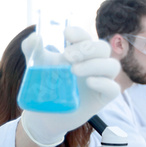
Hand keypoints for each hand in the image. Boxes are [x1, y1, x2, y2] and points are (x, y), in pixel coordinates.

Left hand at [20, 27, 119, 146]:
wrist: (45, 113)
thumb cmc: (46, 84)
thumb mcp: (36, 65)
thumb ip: (31, 49)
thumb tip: (34, 37)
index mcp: (79, 52)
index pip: (86, 37)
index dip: (79, 33)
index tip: (66, 34)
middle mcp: (93, 63)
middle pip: (102, 48)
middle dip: (86, 48)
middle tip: (66, 56)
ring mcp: (100, 80)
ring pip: (112, 66)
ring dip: (94, 64)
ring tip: (73, 70)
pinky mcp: (103, 98)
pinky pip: (113, 88)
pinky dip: (103, 83)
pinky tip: (89, 82)